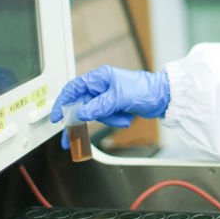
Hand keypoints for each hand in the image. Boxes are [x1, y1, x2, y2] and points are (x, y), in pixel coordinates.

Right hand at [50, 66, 170, 128]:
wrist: (163, 97)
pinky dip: (116, 120)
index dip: (62, 103)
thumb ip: (98, 106)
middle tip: (70, 140)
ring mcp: (107, 98)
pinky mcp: (114, 107)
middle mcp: (101, 86)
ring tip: (124, 116)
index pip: (73, 90)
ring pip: (95, 115)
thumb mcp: (120, 97)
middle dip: (81, 123)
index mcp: (99, 78)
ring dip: (109, 119)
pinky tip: (127, 116)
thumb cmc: (146, 89)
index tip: (56, 118)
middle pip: (81, 106)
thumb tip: (81, 114)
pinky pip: (106, 119)